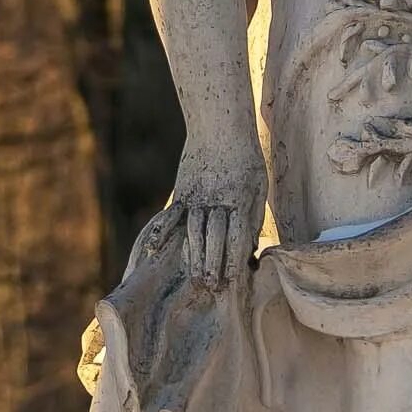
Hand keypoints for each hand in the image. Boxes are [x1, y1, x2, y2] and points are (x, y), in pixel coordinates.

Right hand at [171, 134, 265, 288]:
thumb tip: (251, 248)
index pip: (237, 235)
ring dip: (194, 256)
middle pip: (214, 237)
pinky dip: (161, 232)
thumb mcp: (257, 184)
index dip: (234, 259)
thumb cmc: (244, 157)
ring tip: (195, 278)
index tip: (233, 280)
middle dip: (213, 264)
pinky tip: (153, 249)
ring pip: (193, 230)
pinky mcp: (183, 189)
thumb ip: (253, 216)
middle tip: (211, 287)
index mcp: (241, 198)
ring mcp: (197, 194)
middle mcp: (217, 199)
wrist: (220, 123)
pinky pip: (171, 214)